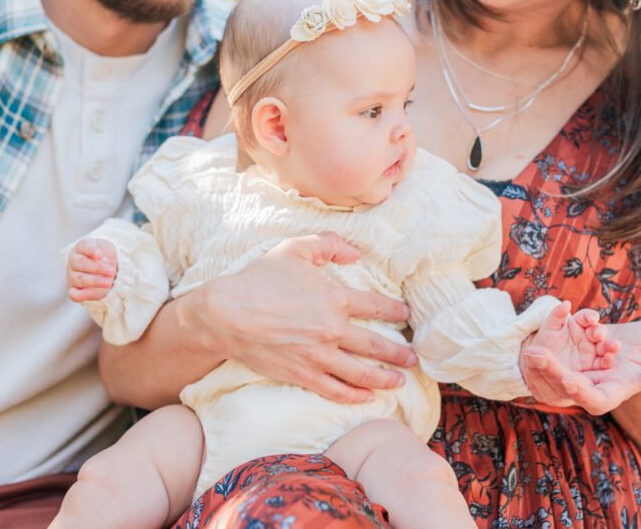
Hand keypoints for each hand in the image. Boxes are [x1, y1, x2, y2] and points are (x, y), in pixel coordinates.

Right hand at [67, 238, 117, 301]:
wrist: (105, 269)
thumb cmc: (104, 256)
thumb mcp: (107, 248)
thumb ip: (104, 251)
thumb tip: (103, 260)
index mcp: (81, 247)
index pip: (84, 246)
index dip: (92, 251)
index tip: (100, 255)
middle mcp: (73, 261)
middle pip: (81, 263)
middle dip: (98, 268)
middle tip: (112, 271)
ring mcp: (72, 276)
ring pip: (79, 279)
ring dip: (95, 281)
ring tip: (109, 282)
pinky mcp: (74, 290)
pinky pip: (74, 295)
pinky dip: (84, 295)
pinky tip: (96, 292)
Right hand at [200, 231, 417, 403]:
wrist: (226, 315)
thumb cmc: (258, 279)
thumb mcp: (294, 249)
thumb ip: (328, 245)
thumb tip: (355, 253)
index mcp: (335, 298)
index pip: (377, 307)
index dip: (396, 311)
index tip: (406, 314)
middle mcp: (332, 330)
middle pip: (377, 345)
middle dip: (400, 353)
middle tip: (414, 358)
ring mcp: (319, 356)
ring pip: (362, 373)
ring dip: (385, 378)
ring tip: (399, 381)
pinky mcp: (303, 375)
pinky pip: (335, 390)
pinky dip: (354, 396)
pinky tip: (367, 397)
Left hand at [521, 318, 640, 414]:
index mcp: (615, 389)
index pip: (596, 400)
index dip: (582, 393)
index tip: (569, 380)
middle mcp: (593, 380)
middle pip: (569, 383)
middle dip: (551, 371)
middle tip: (536, 355)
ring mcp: (581, 364)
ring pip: (559, 363)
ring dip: (546, 356)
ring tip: (533, 347)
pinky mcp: (574, 346)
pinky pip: (563, 336)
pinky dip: (562, 322)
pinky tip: (564, 309)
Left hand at [522, 301, 618, 372]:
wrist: (541, 364)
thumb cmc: (543, 344)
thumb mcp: (548, 328)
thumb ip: (556, 315)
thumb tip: (567, 303)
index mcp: (577, 324)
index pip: (587, 317)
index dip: (590, 317)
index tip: (592, 319)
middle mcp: (587, 336)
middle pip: (598, 331)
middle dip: (600, 331)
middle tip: (599, 335)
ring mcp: (592, 350)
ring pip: (604, 345)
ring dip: (610, 345)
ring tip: (615, 346)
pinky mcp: (594, 364)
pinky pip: (603, 361)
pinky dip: (608, 359)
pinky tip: (609, 359)